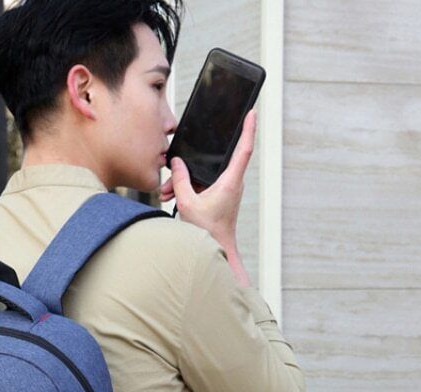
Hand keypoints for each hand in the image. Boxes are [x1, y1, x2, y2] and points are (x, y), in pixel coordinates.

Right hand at [159, 109, 256, 246]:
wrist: (214, 250)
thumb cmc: (207, 232)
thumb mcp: (186, 203)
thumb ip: (180, 180)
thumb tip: (177, 163)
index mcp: (230, 182)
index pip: (244, 149)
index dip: (249, 129)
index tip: (252, 113)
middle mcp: (232, 184)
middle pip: (213, 162)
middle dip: (190, 165)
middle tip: (175, 167)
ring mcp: (226, 191)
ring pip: (204, 175)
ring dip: (185, 180)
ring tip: (168, 191)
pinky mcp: (218, 197)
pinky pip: (202, 185)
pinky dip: (188, 188)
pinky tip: (173, 195)